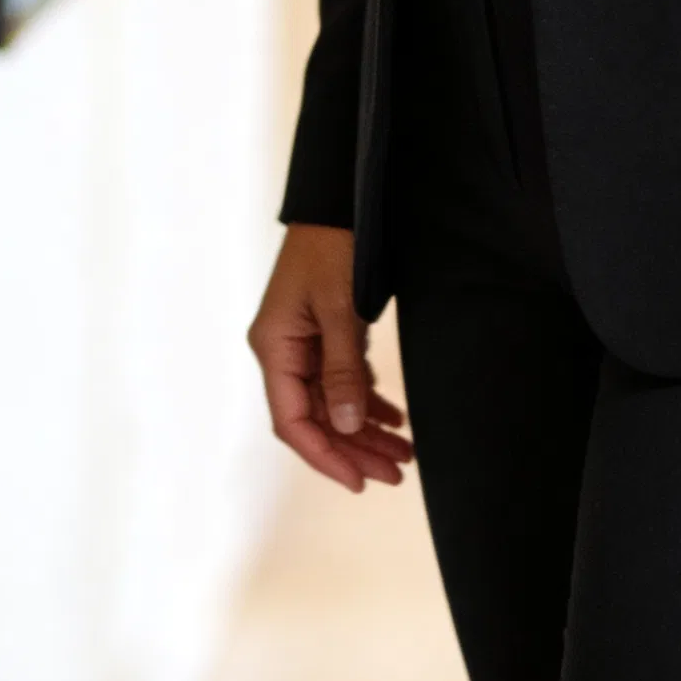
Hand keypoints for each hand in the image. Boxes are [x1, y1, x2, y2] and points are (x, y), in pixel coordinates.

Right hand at [247, 224, 414, 494]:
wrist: (340, 199)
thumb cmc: (334, 246)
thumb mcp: (340, 308)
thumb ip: (343, 369)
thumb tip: (348, 428)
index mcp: (275, 347)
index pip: (292, 421)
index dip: (325, 456)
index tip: (360, 481)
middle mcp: (284, 350)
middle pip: (316, 418)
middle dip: (355, 449)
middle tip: (397, 473)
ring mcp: (304, 342)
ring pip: (332, 403)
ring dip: (366, 429)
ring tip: (405, 453)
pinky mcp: (325, 332)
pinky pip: (343, 380)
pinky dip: (367, 400)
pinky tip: (393, 417)